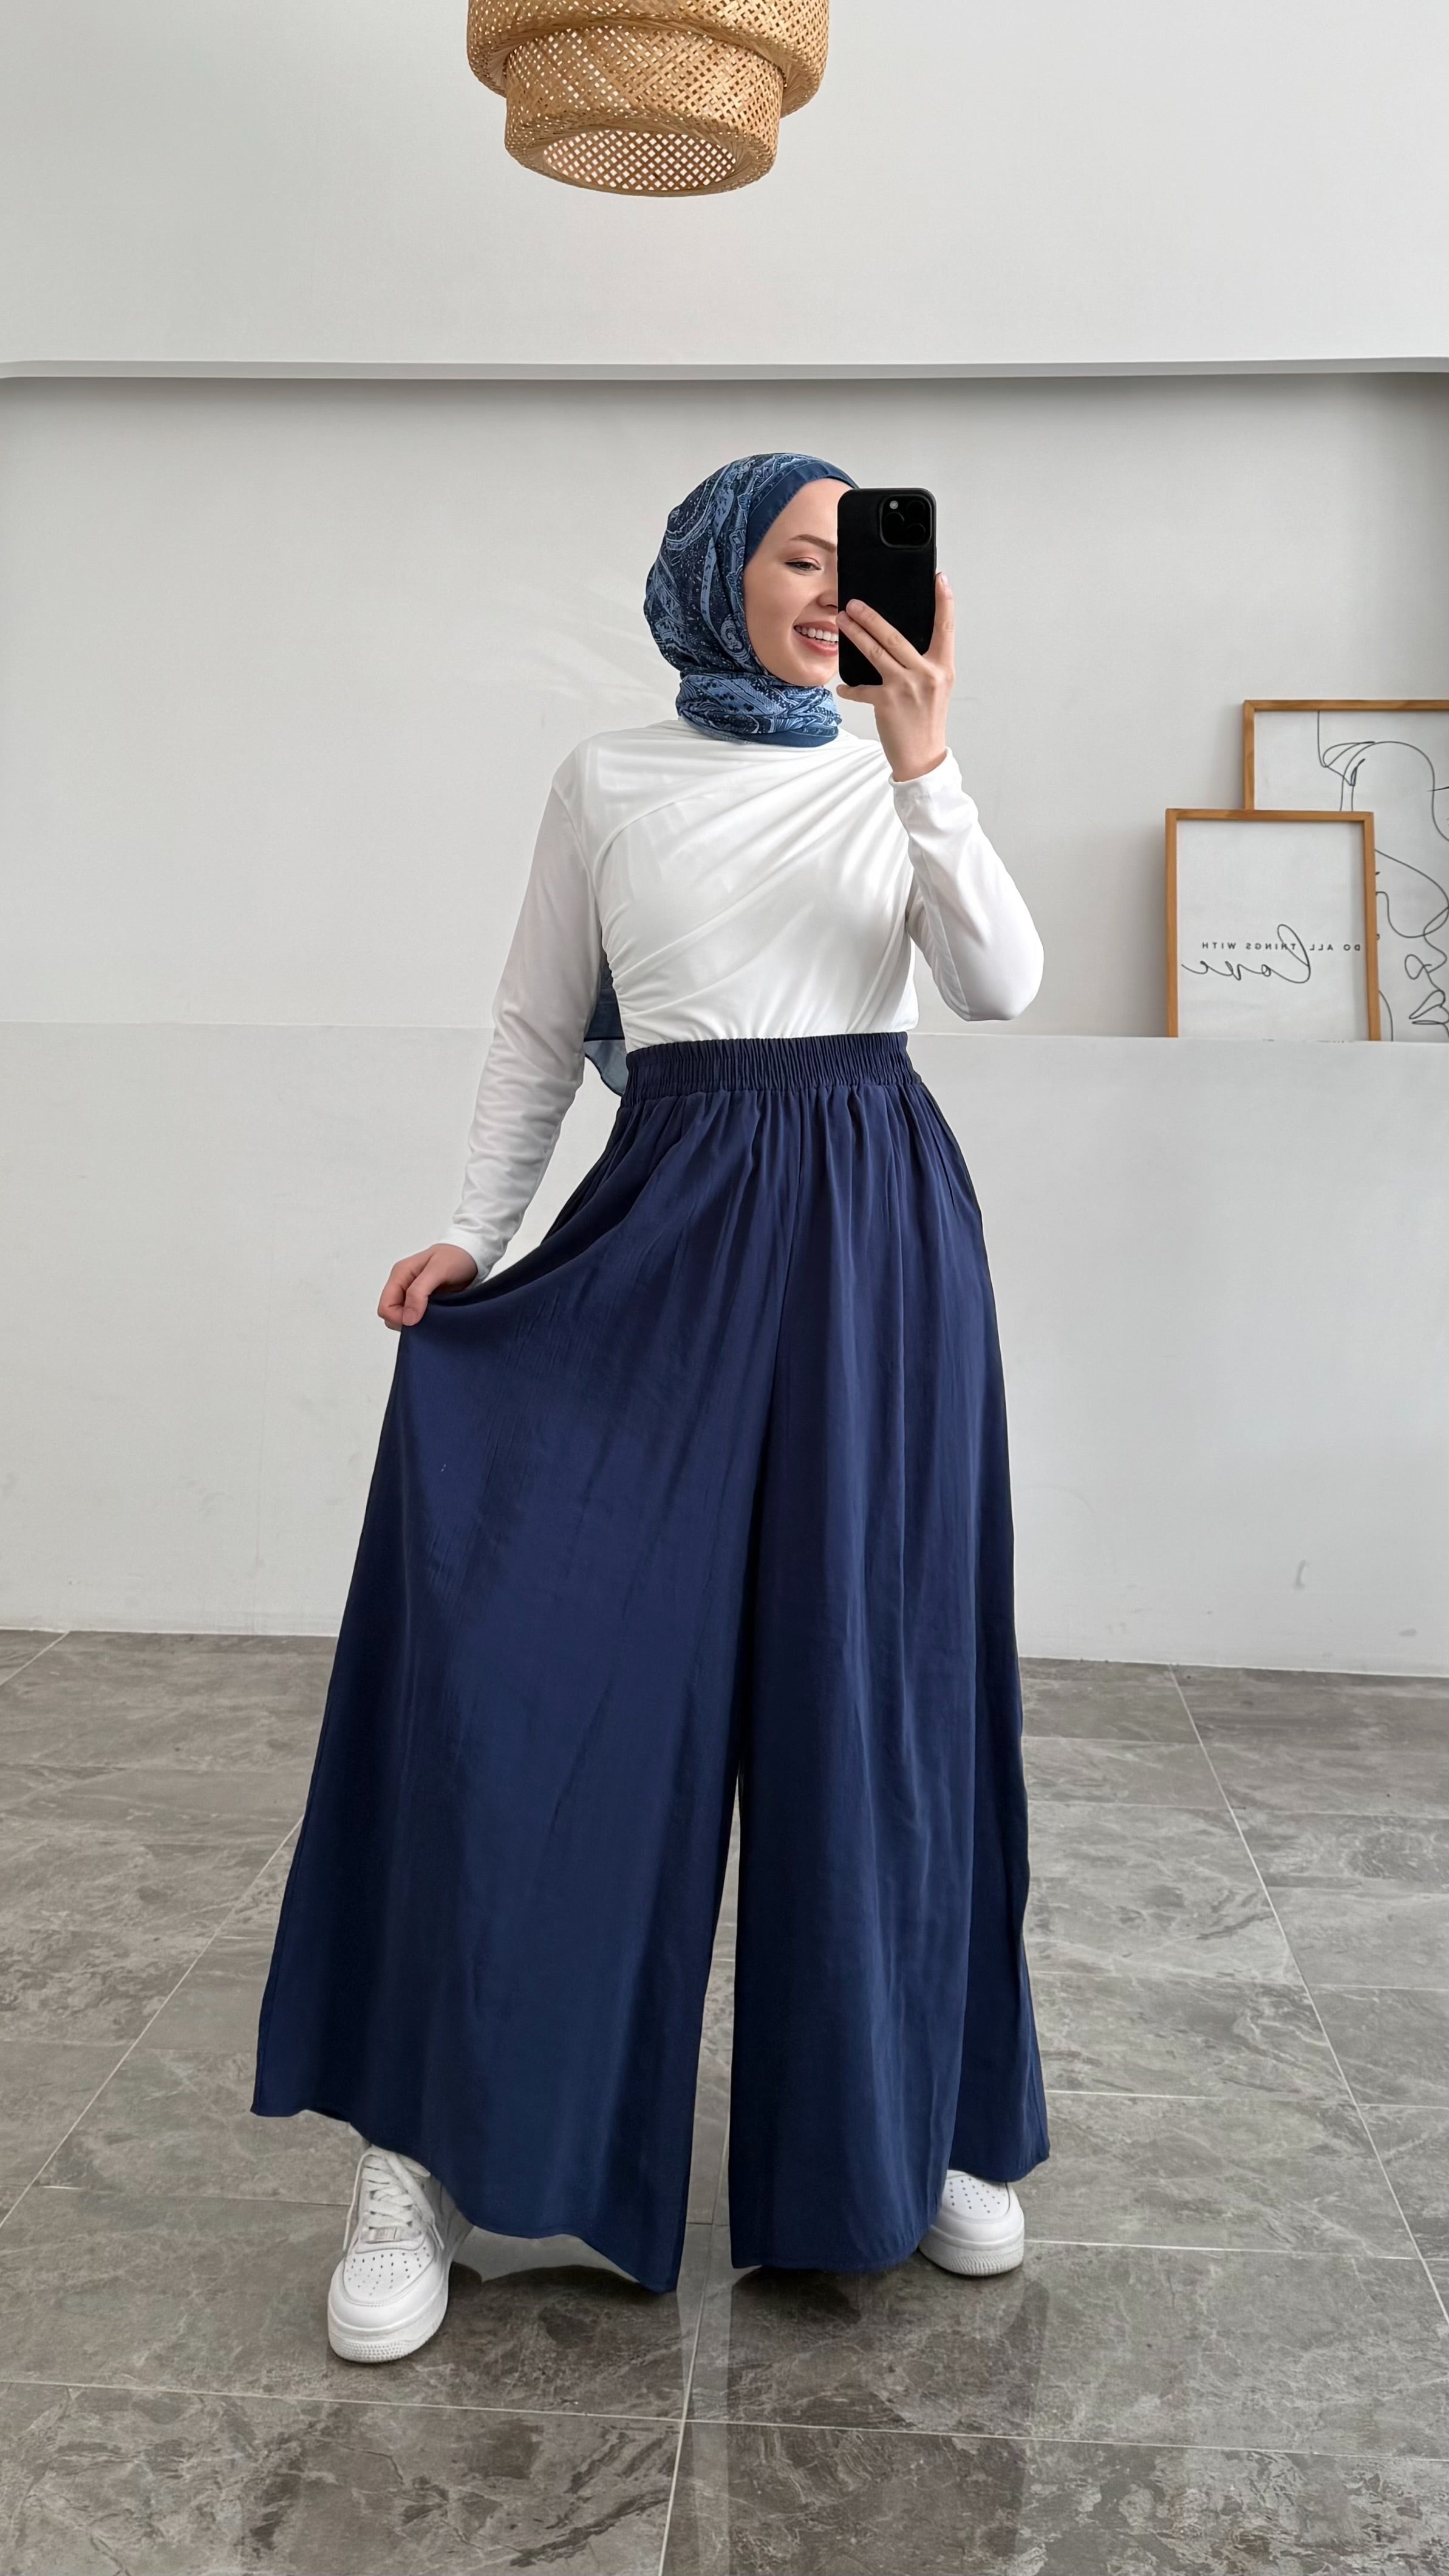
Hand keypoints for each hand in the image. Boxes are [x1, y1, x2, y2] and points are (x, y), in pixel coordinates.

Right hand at [378, 1242, 478, 1329]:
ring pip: (404, 1318)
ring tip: (437, 1313)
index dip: (399, 1318)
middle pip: (392, 1315)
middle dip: (407, 1321)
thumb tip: (407, 1318)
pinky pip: (417, 1317)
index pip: (385, 1307)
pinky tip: (439, 1314)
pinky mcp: (424, 1301)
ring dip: (418, 1321)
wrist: (473, 1255)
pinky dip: (426, 1320)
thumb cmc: (457, 1256)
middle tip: (430, 1317)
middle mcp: (403, 1285)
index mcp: (400, 1274)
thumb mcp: (437, 1270)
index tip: (419, 1319)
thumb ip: (419, 1292)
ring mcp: (412, 1293)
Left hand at [836, 572, 954, 781]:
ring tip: (842, 622)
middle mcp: (926, 674)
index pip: (945, 628)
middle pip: (895, 636)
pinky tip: (843, 687)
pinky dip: (850, 688)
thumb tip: (900, 643)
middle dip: (871, 616)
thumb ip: (925, 664)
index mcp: (942, 668)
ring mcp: (906, 687)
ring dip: (856, 634)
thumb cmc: (927, 722)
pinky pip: (862, 688)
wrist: (922, 757)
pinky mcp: (887, 702)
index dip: (944, 602)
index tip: (941, 579)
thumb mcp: (936, 689)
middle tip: (854, 604)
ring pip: (875, 652)